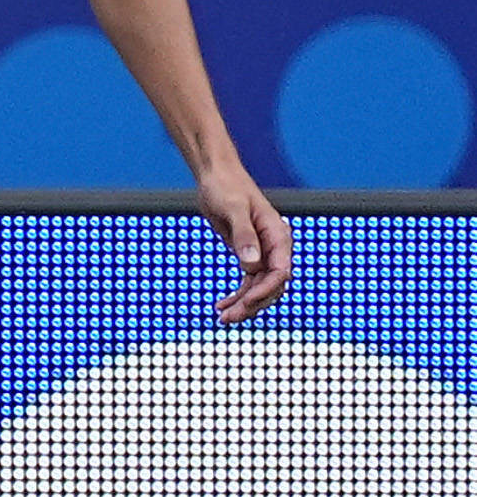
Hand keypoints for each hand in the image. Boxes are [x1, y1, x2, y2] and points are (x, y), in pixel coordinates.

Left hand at [200, 161, 292, 322]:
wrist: (217, 177)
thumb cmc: (226, 188)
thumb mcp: (233, 209)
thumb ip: (243, 235)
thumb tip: (252, 264)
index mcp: (278, 236)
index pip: (280, 271)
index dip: (266, 290)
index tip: (247, 303)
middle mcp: (275, 247)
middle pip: (271, 284)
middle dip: (252, 303)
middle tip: (228, 319)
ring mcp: (263, 252)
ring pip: (259, 287)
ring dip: (244, 304)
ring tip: (223, 318)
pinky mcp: (249, 254)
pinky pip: (249, 281)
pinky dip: (238, 295)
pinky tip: (222, 306)